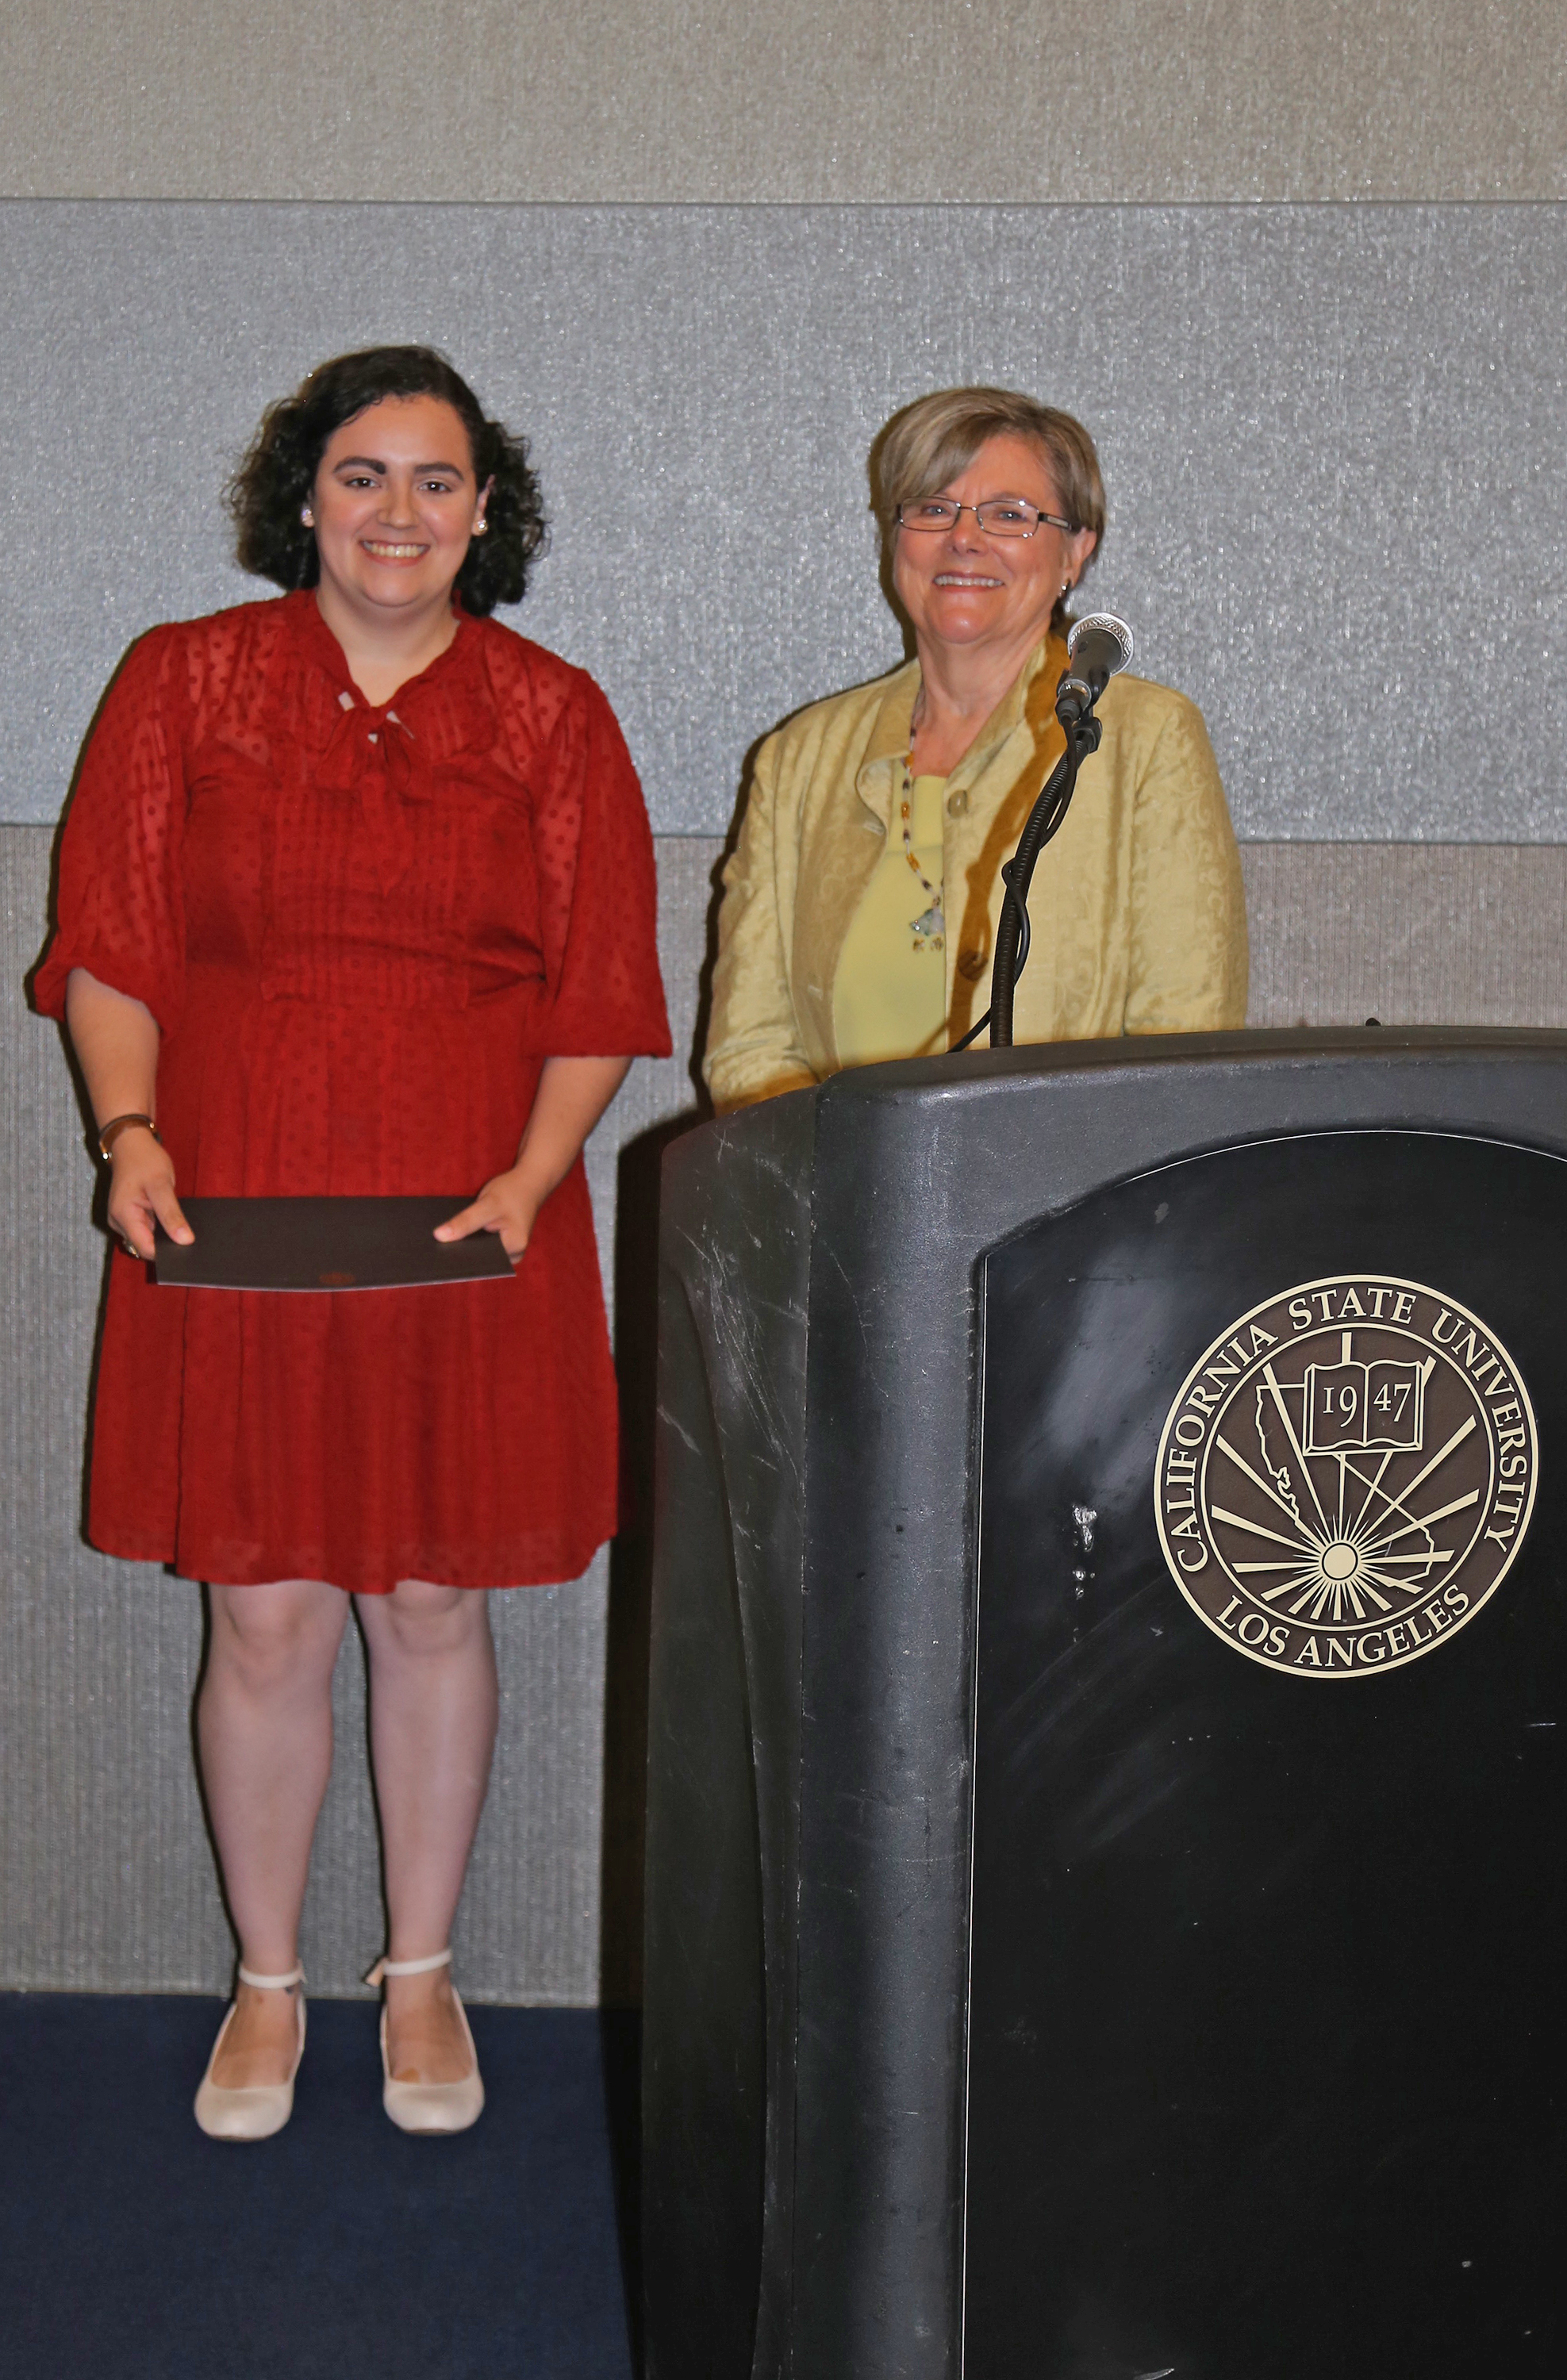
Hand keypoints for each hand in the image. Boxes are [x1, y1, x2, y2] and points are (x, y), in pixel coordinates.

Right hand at [107, 1127, 192, 1260]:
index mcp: (123, 1216)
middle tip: (188, 1236)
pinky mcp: (130, 1216)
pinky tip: (172, 1219)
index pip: (146, 1248)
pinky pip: (147, 1228)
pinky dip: (160, 1226)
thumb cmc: (144, 1160)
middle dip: (166, 1243)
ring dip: (163, 1235)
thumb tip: (185, 1240)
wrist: (131, 1144)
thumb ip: (171, 1214)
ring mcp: (123, 1220)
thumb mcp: (161, 1185)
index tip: (187, 1248)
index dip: (166, 1251)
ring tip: (181, 1225)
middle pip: (145, 1246)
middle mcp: (119, 1222)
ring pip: (147, 1238)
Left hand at [434, 1166, 542, 1262]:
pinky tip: (451, 1232)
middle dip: (458, 1249)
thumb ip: (465, 1221)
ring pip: (478, 1252)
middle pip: (479, 1257)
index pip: (480, 1260)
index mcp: (513, 1249)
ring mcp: (507, 1252)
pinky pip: (480, 1245)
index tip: (434, 1253)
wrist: (529, 1183)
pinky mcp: (501, 1245)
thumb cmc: (512, 1191)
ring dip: (462, 1243)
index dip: (458, 1257)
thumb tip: (439, 1236)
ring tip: (439, 1237)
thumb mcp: (488, 1203)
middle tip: (433, 1243)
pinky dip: (468, 1238)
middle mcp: (512, 1256)